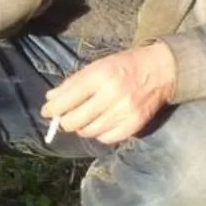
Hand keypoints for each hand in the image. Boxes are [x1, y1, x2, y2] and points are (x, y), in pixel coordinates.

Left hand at [40, 42, 176, 145]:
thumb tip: (50, 100)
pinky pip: (107, 138)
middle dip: (65, 122)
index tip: (46, 112)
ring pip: (90, 132)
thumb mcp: (96, 67)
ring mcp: (125, 112)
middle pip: (76, 121)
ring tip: (83, 120)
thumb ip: (72, 83)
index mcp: (100, 76)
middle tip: (64, 119)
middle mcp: (112, 95)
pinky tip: (100, 125)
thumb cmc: (122, 66)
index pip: (68, 99)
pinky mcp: (134, 125)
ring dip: (82, 128)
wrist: (159, 71)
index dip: (53, 109)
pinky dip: (99, 134)